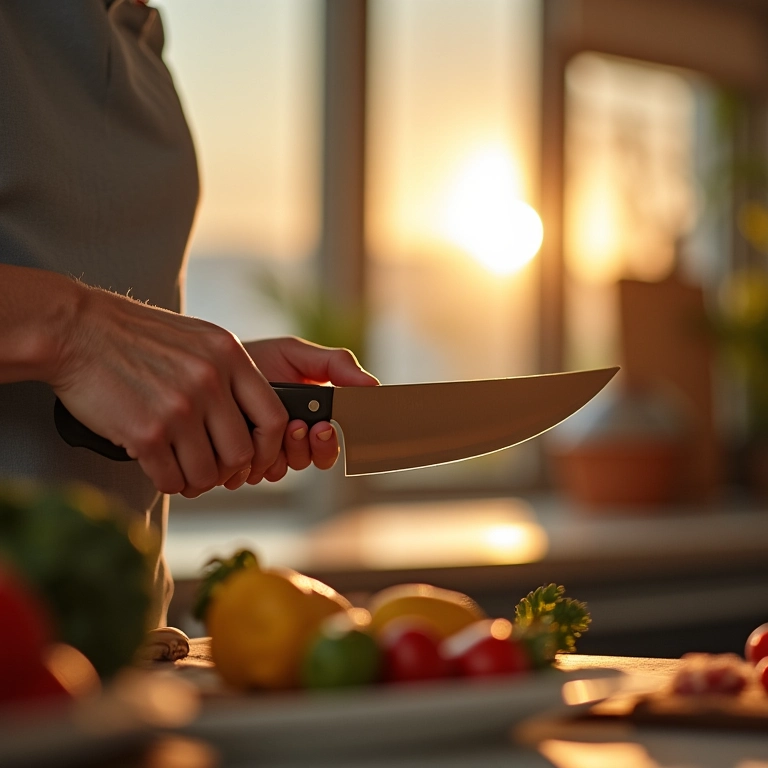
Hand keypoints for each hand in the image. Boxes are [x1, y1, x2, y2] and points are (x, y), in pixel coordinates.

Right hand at [51, 285, 287, 497]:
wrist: (76, 330)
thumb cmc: (137, 336)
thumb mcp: (199, 339)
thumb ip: (230, 372)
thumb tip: (253, 418)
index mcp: (230, 356)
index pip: (274, 418)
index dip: (269, 448)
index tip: (254, 456)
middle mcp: (210, 381)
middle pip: (241, 454)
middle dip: (227, 471)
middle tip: (211, 468)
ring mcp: (179, 408)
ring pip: (207, 474)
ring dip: (196, 480)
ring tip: (182, 470)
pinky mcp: (146, 432)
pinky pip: (171, 480)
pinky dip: (168, 482)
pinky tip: (158, 467)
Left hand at [242, 336, 378, 484]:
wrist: (210, 366)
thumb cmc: (256, 358)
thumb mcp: (297, 353)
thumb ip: (337, 365)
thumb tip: (374, 385)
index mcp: (312, 418)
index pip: (330, 446)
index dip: (329, 443)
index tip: (324, 427)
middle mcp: (291, 441)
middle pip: (311, 461)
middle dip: (306, 446)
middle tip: (298, 426)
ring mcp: (265, 453)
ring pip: (282, 471)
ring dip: (276, 451)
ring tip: (265, 425)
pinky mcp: (238, 462)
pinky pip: (250, 474)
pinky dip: (248, 458)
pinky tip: (242, 435)